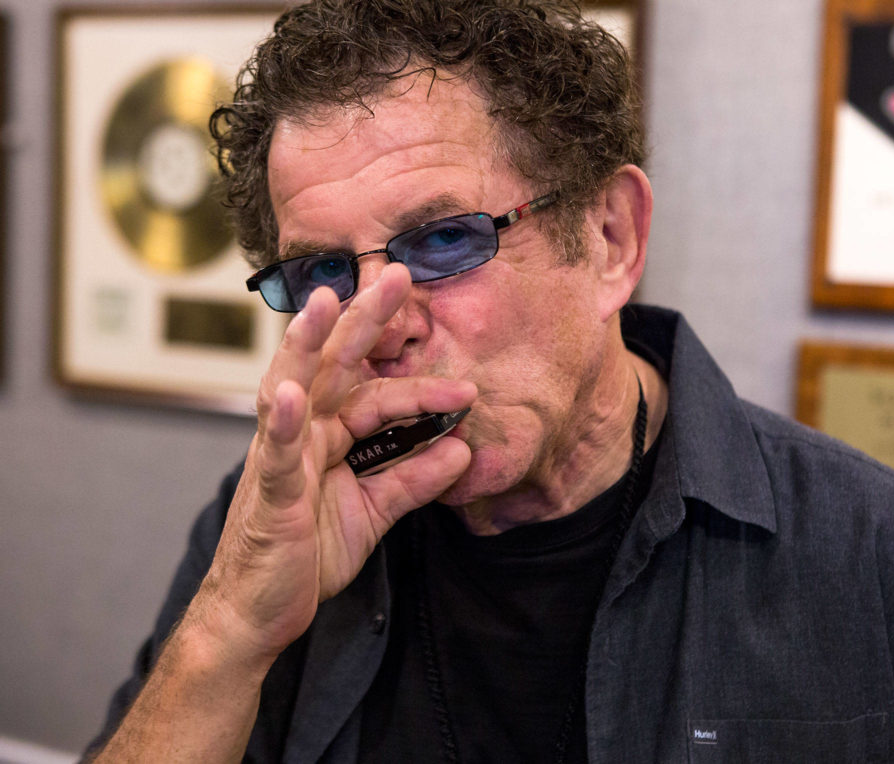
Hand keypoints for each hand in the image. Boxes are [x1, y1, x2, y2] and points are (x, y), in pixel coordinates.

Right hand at [190, 264, 474, 666]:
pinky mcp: (269, 491)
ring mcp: (280, 456)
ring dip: (307, 344)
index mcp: (327, 435)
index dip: (420, 388)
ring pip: (291, 388)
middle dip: (363, 318)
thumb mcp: (373, 512)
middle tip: (396, 274)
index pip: (376, 396)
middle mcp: (302, 432)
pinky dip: (280, 422)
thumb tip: (461, 451)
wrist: (261, 611)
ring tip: (324, 302)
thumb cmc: (307, 554)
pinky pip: (274, 452)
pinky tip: (289, 394)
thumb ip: (414, 480)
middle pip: (333, 365)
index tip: (466, 388)